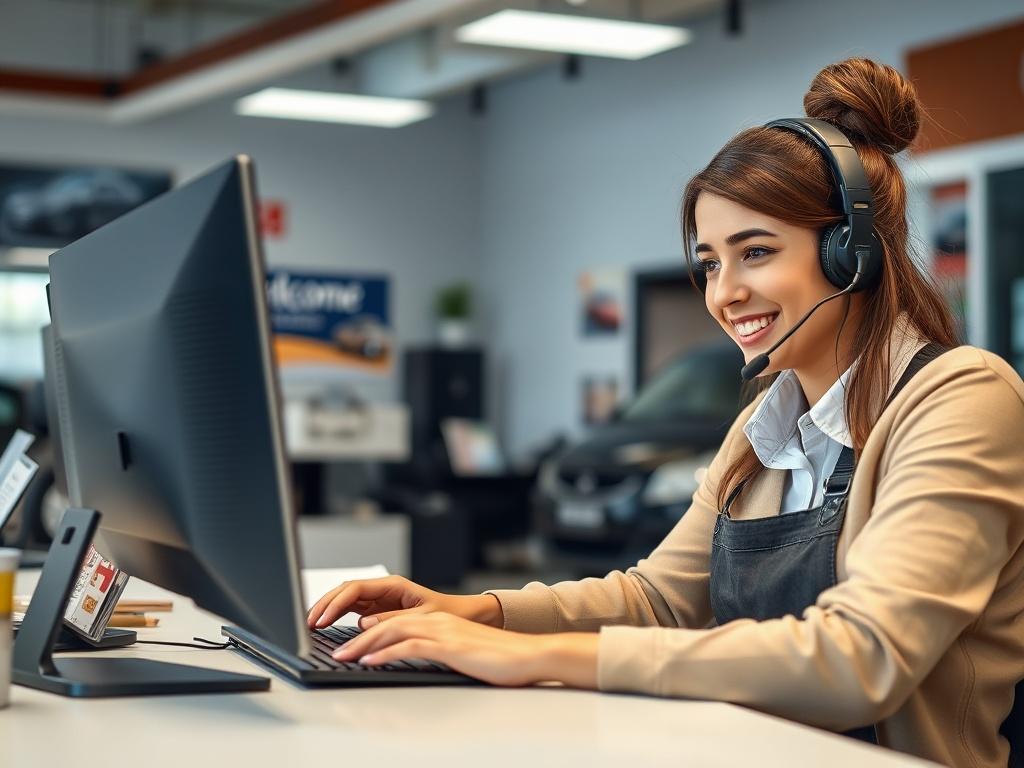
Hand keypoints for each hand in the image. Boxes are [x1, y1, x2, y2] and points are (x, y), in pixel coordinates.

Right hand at [306, 575, 502, 629]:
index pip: (355, 589)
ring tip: (310, 625)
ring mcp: (378, 599)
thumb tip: (365, 623)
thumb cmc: (445, 614)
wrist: (459, 616)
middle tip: (308, 623)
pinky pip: (351, 609)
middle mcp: (382, 589)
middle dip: (324, 605)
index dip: (335, 603)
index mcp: (392, 585)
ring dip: (327, 610)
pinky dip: (336, 617)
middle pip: (344, 591)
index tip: (322, 618)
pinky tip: (325, 626)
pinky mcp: (377, 610)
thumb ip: (392, 619)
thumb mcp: (421, 618)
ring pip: (345, 599)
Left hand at [331, 612, 599, 688]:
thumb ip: (437, 650)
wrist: (527, 656)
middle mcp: (436, 621)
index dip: (368, 630)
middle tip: (334, 649)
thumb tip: (416, 659)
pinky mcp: (448, 646)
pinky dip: (385, 653)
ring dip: (363, 645)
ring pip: (392, 632)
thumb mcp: (461, 651)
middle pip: (386, 624)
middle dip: (356, 637)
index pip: (395, 621)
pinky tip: (369, 661)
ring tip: (342, 656)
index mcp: (438, 621)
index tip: (347, 641)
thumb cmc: (498, 659)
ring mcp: (441, 632)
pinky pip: (409, 647)